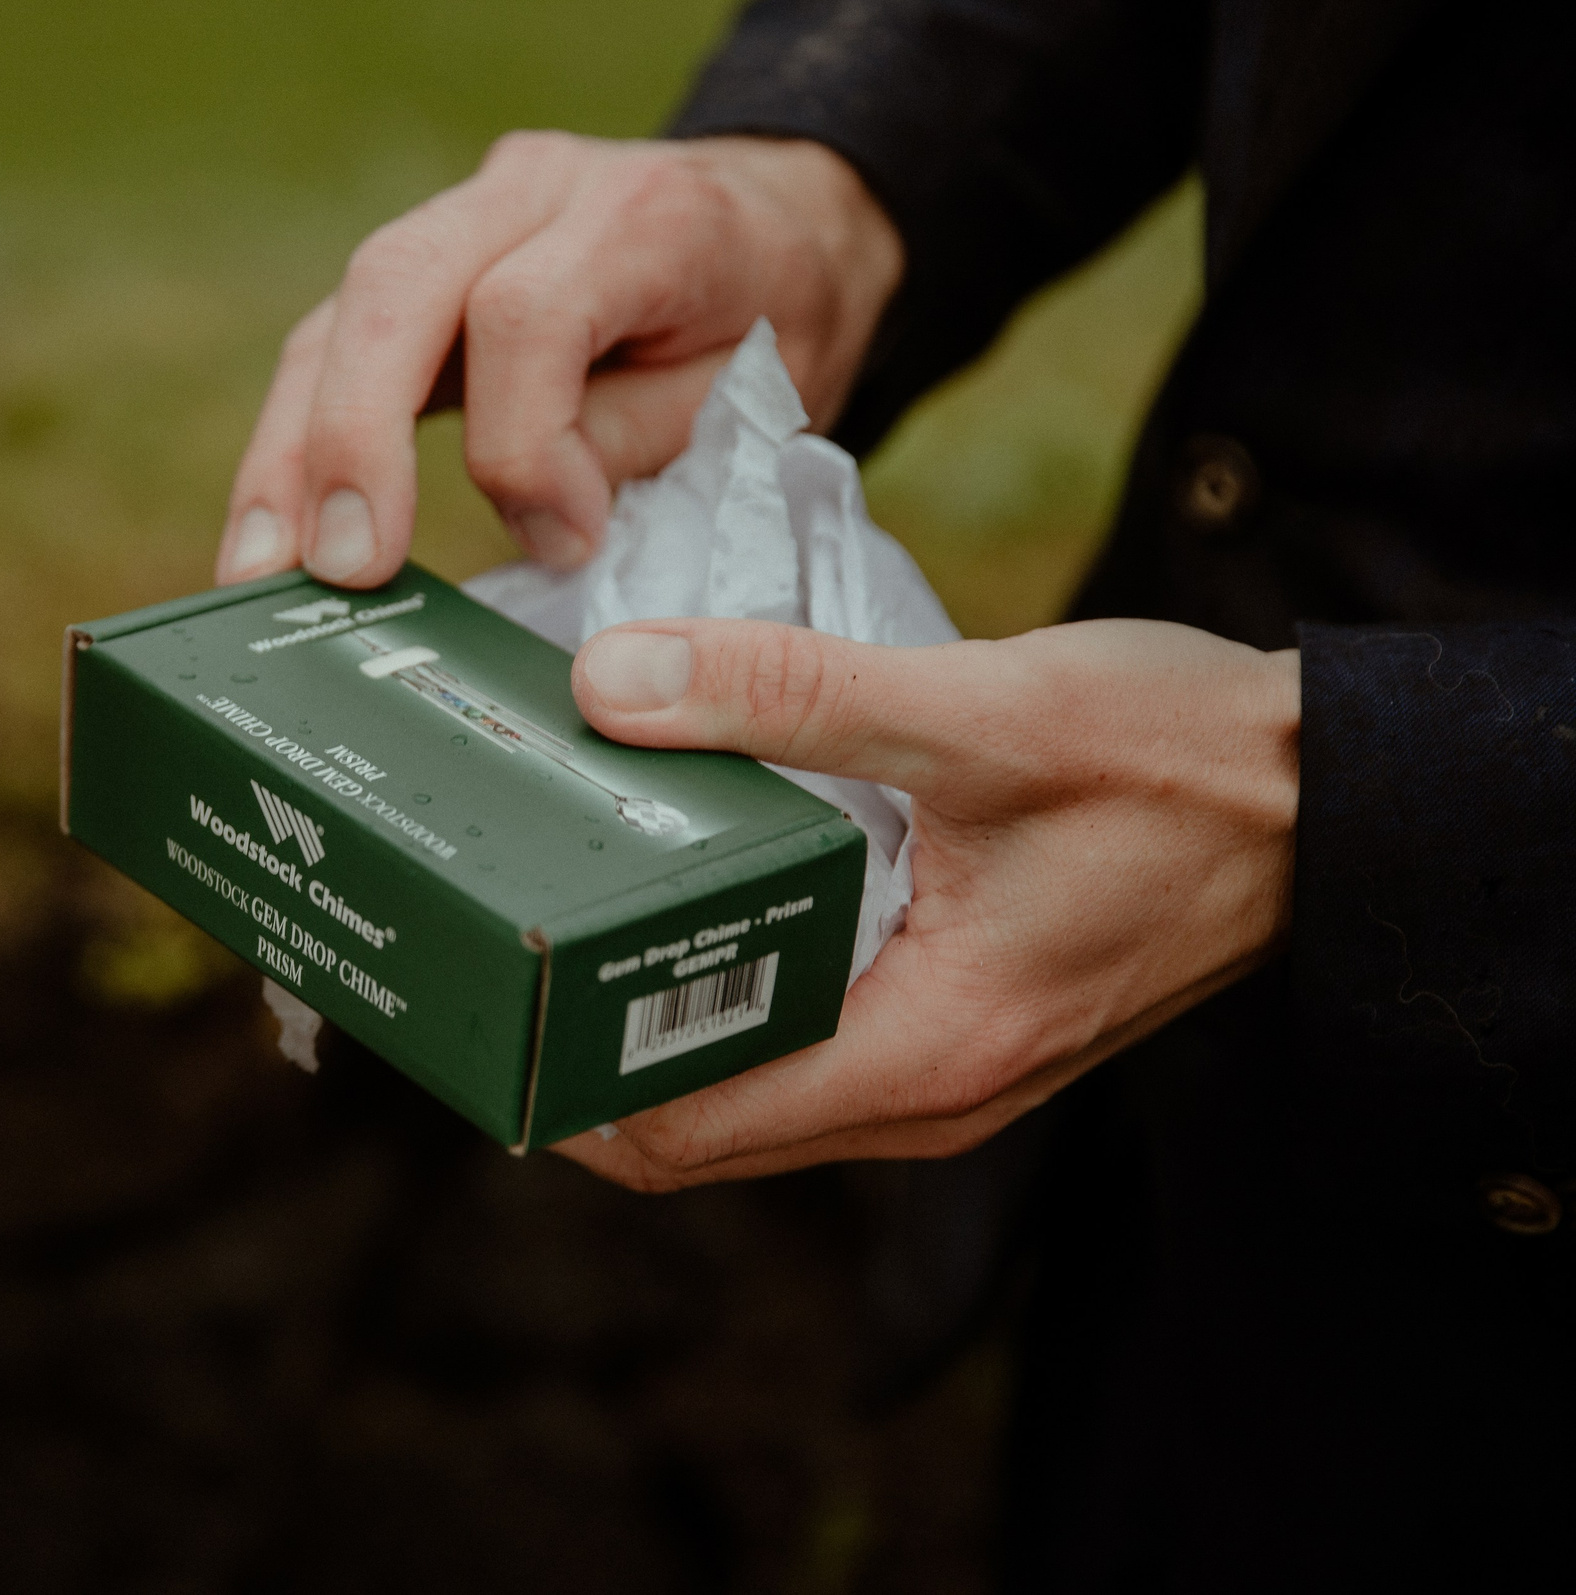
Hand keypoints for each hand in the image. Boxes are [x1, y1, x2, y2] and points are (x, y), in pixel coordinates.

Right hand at [216, 132, 902, 588]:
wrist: (784, 223)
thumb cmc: (775, 320)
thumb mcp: (754, 392)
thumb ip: (631, 442)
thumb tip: (535, 523)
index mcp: (641, 213)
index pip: (528, 312)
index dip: (528, 443)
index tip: (569, 540)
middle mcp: (533, 189)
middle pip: (395, 284)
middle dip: (351, 435)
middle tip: (339, 567)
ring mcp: (462, 217)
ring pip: (339, 315)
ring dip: (288, 451)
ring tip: (257, 571)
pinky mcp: (419, 271)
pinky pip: (333, 343)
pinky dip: (296, 442)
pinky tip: (272, 535)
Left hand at [555, 618, 1298, 1188]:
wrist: (1335, 794)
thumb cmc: (1188, 761)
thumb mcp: (984, 710)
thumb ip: (792, 695)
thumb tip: (608, 686)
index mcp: (924, 1052)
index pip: (688, 1130)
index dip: (562, 1083)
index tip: (482, 999)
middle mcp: (929, 1093)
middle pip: (705, 1118)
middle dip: (588, 1046)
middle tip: (502, 936)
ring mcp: (950, 1066)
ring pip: (757, 1078)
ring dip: (660, 1012)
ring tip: (570, 906)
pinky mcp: (966, 1018)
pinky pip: (815, 1032)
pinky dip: (740, 982)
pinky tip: (695, 885)